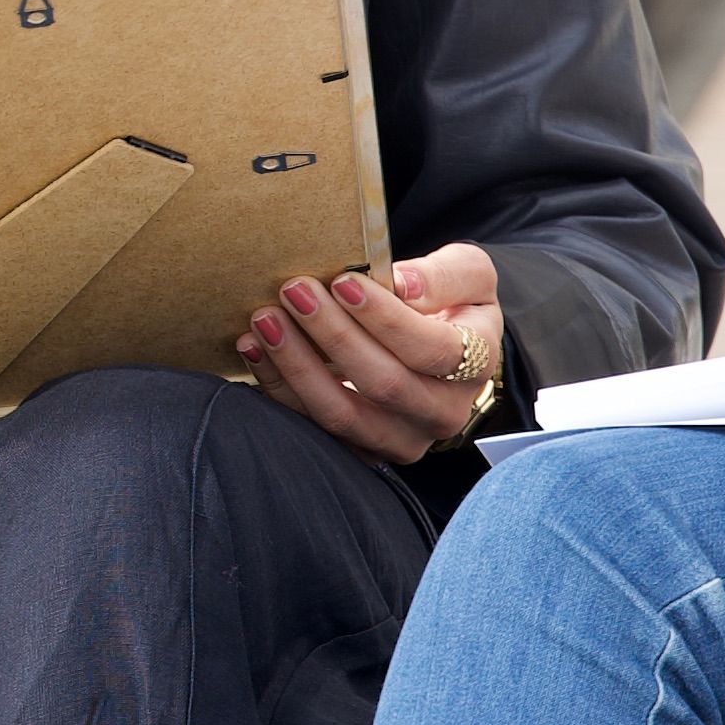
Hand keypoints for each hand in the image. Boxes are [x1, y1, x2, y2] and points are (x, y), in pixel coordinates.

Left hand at [230, 244, 510, 459]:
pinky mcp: (359, 448)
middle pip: (383, 384)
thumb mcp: (468, 276)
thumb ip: (446, 275)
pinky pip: (312, 427)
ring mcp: (399, 440)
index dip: (384, 317)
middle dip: (332, 335)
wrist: (444, 350)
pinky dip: (278, 388)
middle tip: (295, 291)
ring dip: (297, 366)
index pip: (430, 349)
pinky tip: (252, 348)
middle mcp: (441, 413)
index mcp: (472, 366)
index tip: (342, 282)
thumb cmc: (452, 303)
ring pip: (342, 415)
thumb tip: (403, 283)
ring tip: (265, 320)